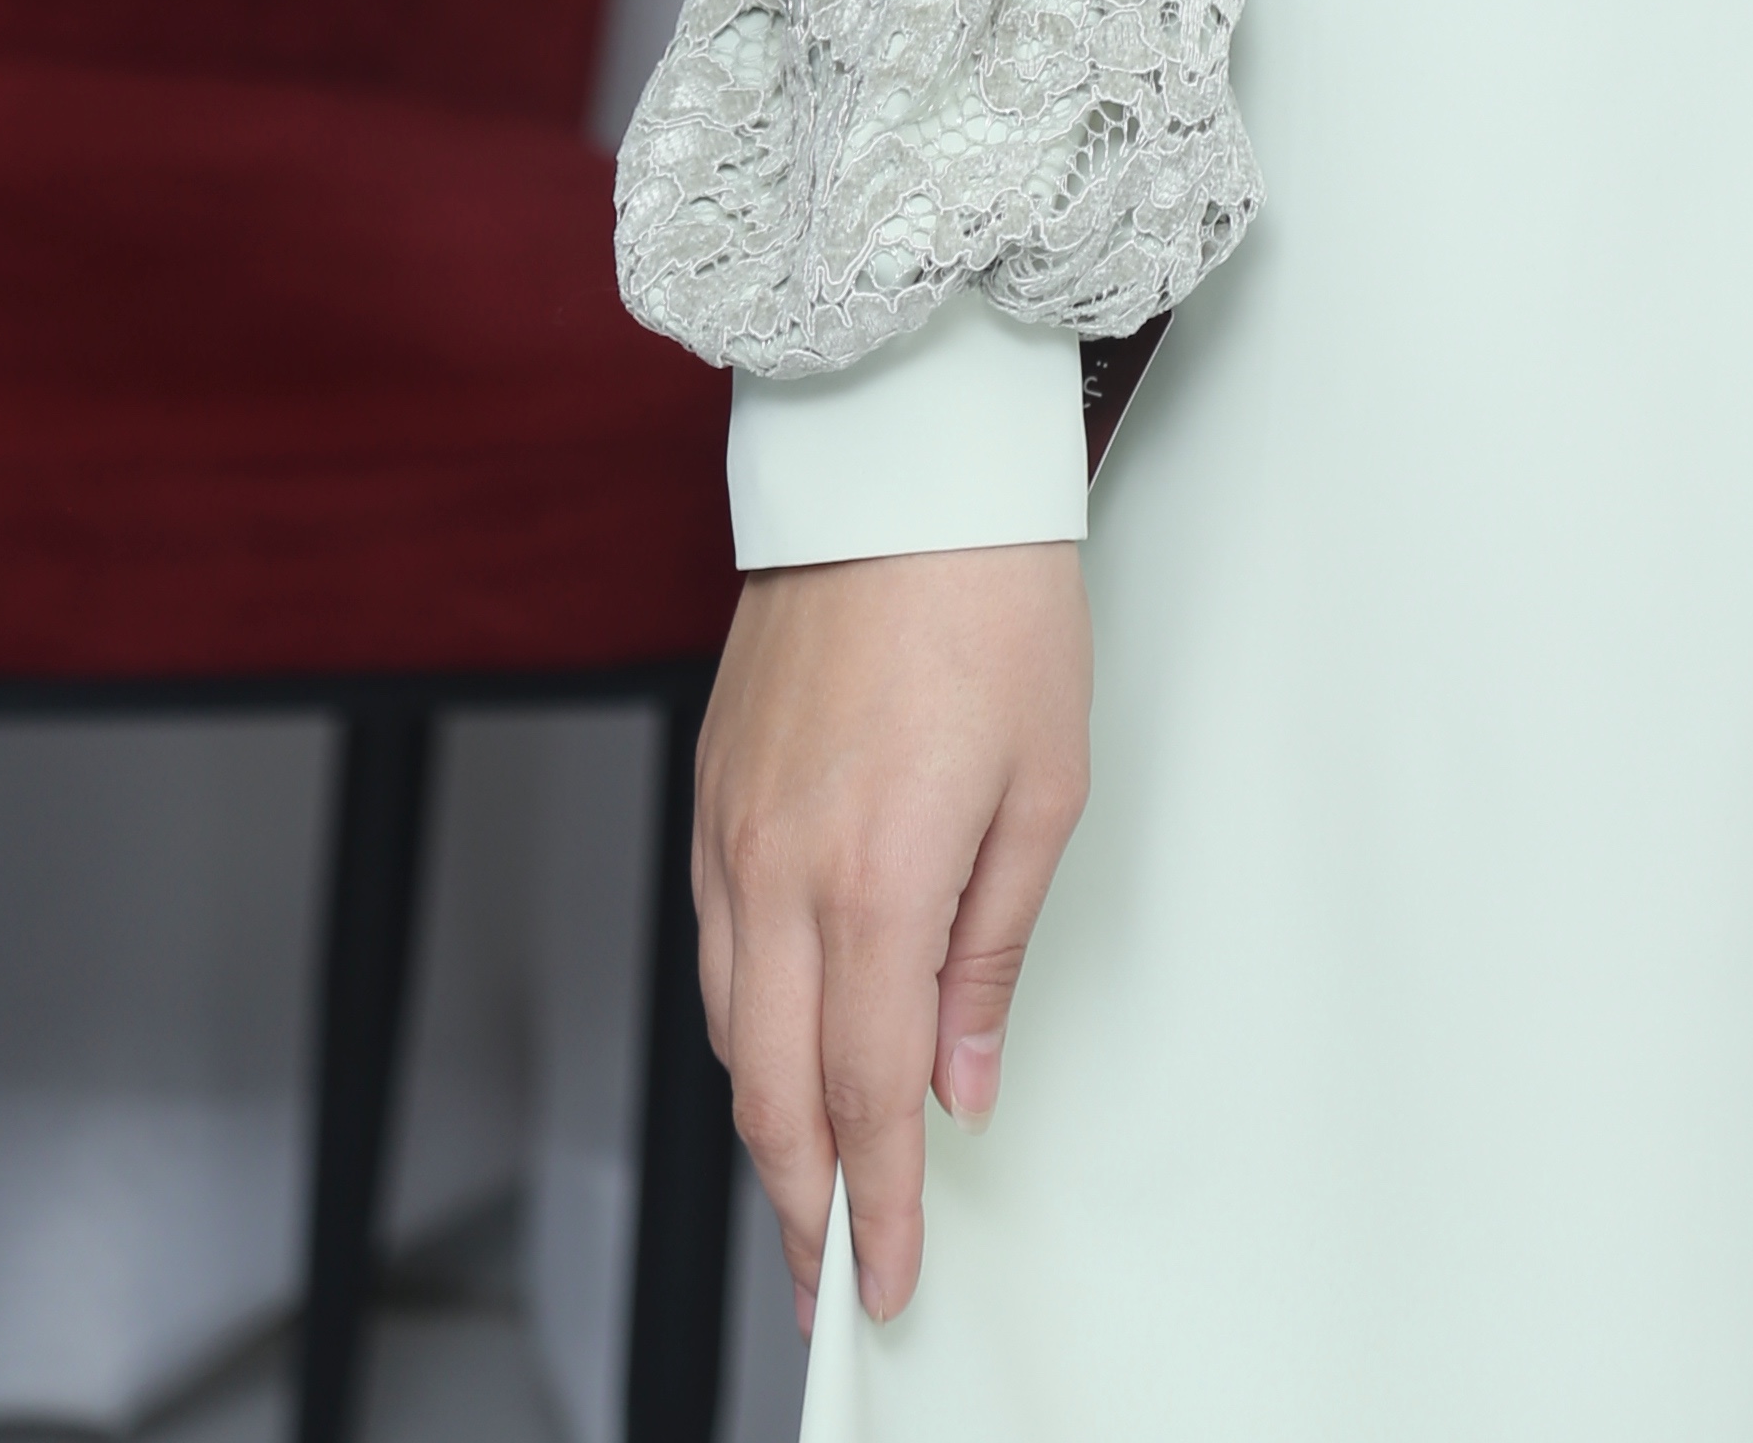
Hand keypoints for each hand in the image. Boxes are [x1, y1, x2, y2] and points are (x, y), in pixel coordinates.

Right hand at [694, 543, 1090, 1334]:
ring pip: (726, 1028)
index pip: (860, 1097)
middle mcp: (778, 871)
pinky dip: (740, 1025)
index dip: (873, 1208)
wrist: (901, 470)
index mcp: (874, 880)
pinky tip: (778, 1047)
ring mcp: (730, 831)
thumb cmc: (994, 604)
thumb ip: (989, 953)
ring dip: (766, 1123)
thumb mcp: (1042, 789)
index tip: (884, 1283)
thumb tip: (961, 1082)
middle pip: (769, 1091)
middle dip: (800, 1204)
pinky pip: (711, 947)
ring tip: (813, 1186)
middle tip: (834, 1279)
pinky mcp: (710, 791)